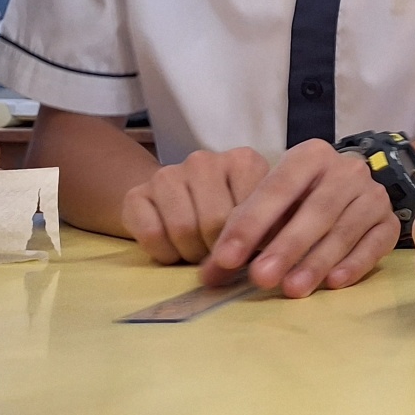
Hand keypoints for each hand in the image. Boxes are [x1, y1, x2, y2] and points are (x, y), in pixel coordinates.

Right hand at [124, 146, 271, 266]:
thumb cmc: (230, 214)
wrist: (178, 203)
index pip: (251, 211)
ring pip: (182, 229)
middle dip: (218, 251)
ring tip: (197, 251)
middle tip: (218, 255)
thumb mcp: (262, 217)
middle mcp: (205, 160)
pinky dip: (164, 253)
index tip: (246, 249)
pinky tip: (173, 250)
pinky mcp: (136, 193)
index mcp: (243, 161)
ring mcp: (168, 173)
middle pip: (214, 222)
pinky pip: (151, 234)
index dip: (248, 241)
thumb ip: (274, 227)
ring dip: (191, 253)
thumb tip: (278, 250)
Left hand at [150, 139, 397, 296]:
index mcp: (310, 156)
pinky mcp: (390, 221)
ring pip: (345, 228)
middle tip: (261, 278)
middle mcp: (346, 169)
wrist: (351, 189)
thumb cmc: (299, 201)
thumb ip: (241, 235)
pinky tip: (334, 283)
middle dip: (287, 246)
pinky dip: (355, 263)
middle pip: (316, 209)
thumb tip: (211, 275)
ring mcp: (373, 194)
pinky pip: (376, 243)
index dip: (250, 225)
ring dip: (317, 261)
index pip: (277, 189)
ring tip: (291, 289)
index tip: (226, 259)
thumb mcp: (269, 206)